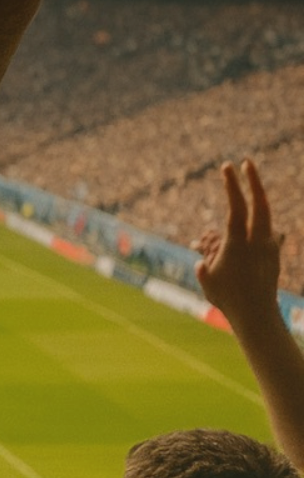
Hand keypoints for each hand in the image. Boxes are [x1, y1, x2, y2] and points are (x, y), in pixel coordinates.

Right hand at [195, 160, 282, 326]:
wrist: (257, 314)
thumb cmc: (226, 298)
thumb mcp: (207, 278)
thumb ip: (205, 262)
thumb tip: (203, 256)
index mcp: (238, 243)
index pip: (237, 207)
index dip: (232, 185)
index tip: (227, 167)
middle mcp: (258, 240)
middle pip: (260, 203)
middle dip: (253, 181)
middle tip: (246, 163)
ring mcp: (269, 246)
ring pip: (265, 217)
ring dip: (257, 201)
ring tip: (249, 194)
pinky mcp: (275, 254)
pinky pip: (265, 233)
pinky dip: (257, 227)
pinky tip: (251, 238)